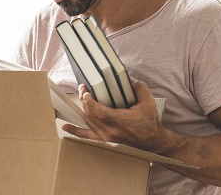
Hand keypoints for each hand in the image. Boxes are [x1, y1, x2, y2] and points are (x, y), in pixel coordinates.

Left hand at [62, 77, 181, 153]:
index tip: (86, 91)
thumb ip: (138, 87)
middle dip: (84, 101)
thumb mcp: (148, 102)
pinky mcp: (106, 141)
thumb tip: (128, 77)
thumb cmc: (150, 123)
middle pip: (90, 115)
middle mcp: (110, 131)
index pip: (97, 110)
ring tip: (82, 99)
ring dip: (83, 110)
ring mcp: (107, 138)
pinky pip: (87, 137)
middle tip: (83, 90)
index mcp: (119, 121)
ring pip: (88, 122)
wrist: (153, 142)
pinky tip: (66, 127)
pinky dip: (76, 131)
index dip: (89, 100)